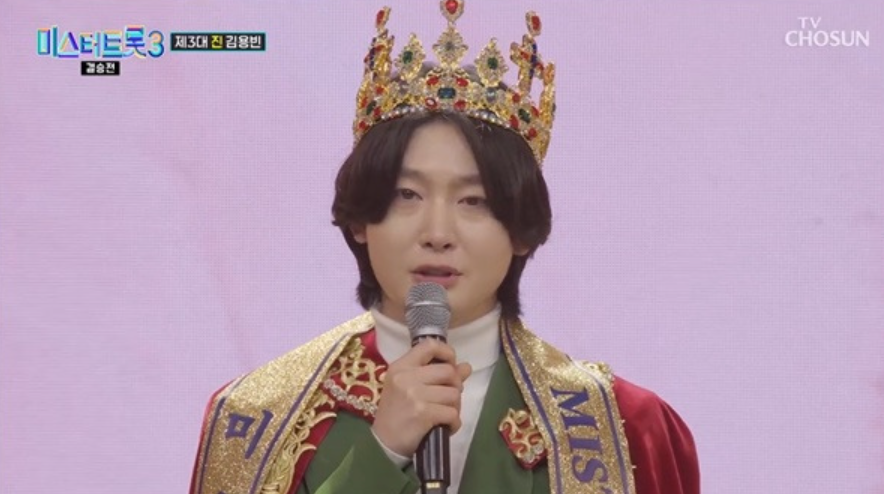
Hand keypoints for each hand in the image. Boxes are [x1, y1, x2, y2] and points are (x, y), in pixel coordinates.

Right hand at [371, 339, 472, 457]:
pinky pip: (453, 414)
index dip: (447, 352)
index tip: (451, 364)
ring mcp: (414, 395)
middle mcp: (406, 377)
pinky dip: (454, 423)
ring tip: (444, 414)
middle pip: (448, 371)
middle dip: (456, 385)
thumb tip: (466, 367)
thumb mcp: (409, 388)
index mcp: (400, 367)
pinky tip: (445, 427)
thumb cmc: (396, 413)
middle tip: (449, 398)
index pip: (429, 345)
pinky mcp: (423, 414)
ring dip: (455, 407)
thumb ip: (436, 375)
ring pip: (454, 394)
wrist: (383, 444)